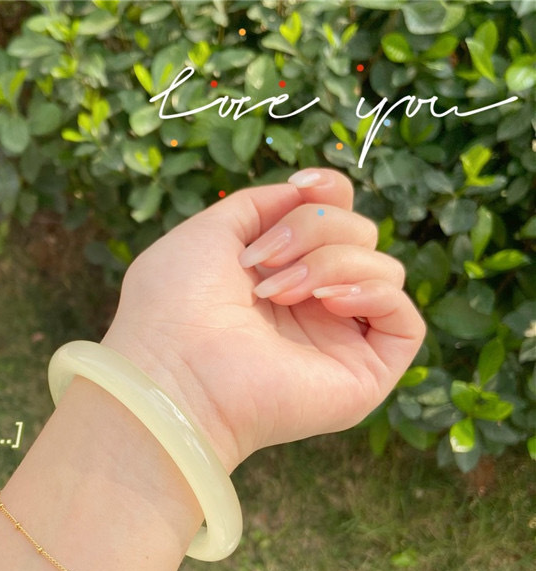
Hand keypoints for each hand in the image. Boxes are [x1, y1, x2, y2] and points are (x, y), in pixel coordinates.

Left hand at [102, 169, 425, 470]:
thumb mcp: (211, 232)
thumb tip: (306, 194)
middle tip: (262, 262)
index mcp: (281, 274)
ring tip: (276, 294)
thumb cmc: (175, 305)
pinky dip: (374, 294)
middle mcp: (313, 307)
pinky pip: (407, 320)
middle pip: (360, 235)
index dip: (329, 193)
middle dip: (314, 229)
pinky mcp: (364, 375)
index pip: (336, 217)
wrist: (171, 371)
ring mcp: (339, 342)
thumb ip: (261, 206)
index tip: (300, 187)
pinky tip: (327, 302)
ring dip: (331, 263)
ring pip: (384, 269)